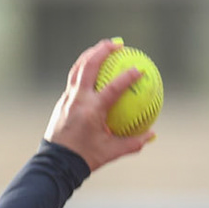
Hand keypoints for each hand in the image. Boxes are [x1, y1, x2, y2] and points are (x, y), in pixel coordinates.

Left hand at [41, 40, 154, 171]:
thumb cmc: (85, 158)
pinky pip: (73, 79)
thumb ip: (133, 142)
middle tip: (117, 43)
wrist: (55, 163)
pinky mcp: (62, 101)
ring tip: (103, 47)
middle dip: (102, 51)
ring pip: (78, 69)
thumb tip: (152, 134)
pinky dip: (83, 69)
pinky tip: (91, 68)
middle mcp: (78, 100)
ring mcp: (67, 99)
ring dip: (90, 55)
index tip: (140, 69)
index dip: (127, 77)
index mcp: (92, 111)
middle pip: (89, 67)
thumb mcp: (111, 152)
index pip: (113, 88)